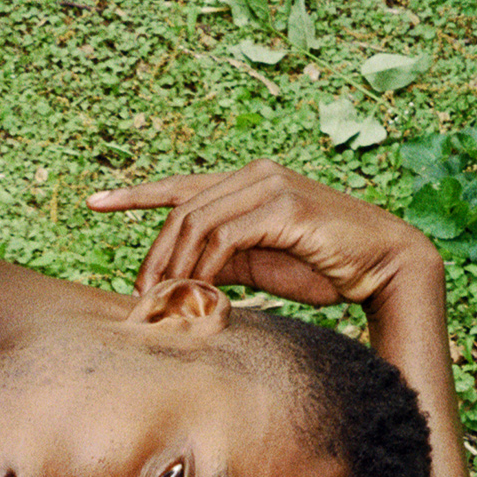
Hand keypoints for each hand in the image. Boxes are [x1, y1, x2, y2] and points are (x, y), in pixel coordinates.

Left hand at [88, 159, 437, 307]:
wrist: (380, 265)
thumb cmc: (321, 267)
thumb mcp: (259, 267)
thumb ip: (220, 262)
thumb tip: (178, 278)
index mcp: (246, 183)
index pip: (181, 186)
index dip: (136, 193)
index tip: (96, 201)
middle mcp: (254, 174)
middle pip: (182, 211)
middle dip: (155, 256)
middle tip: (141, 298)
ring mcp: (269, 185)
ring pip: (197, 222)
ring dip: (175, 266)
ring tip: (164, 301)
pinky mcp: (284, 205)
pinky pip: (225, 236)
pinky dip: (204, 266)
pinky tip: (197, 291)